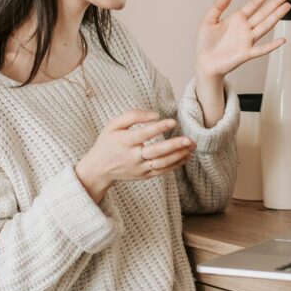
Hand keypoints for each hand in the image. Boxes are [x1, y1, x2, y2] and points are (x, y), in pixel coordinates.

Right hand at [75, 109, 194, 201]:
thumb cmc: (108, 142)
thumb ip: (132, 116)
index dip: (158, 128)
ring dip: (179, 156)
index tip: (172, 121)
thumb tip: (155, 115)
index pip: (144, 134)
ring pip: (162, 163)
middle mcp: (132, 157)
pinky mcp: (143, 176)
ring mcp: (139, 168)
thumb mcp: (113, 125)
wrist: (99, 168)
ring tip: (192, 147)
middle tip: (190, 139)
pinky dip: (175, 165)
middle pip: (156, 152)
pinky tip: (186, 157)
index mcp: (124, 142)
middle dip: (175, 146)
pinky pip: (162, 171)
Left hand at [194, 0, 290, 80]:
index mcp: (237, 18)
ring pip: (265, 26)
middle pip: (264, 13)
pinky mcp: (246, 54)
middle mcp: (245, 28)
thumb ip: (217, 6)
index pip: (254, 3)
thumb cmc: (205, 43)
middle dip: (276, 2)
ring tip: (287, 6)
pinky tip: (282, 40)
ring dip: (276, 17)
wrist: (203, 63)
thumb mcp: (208, 20)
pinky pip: (261, 49)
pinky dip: (272, 46)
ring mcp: (247, 41)